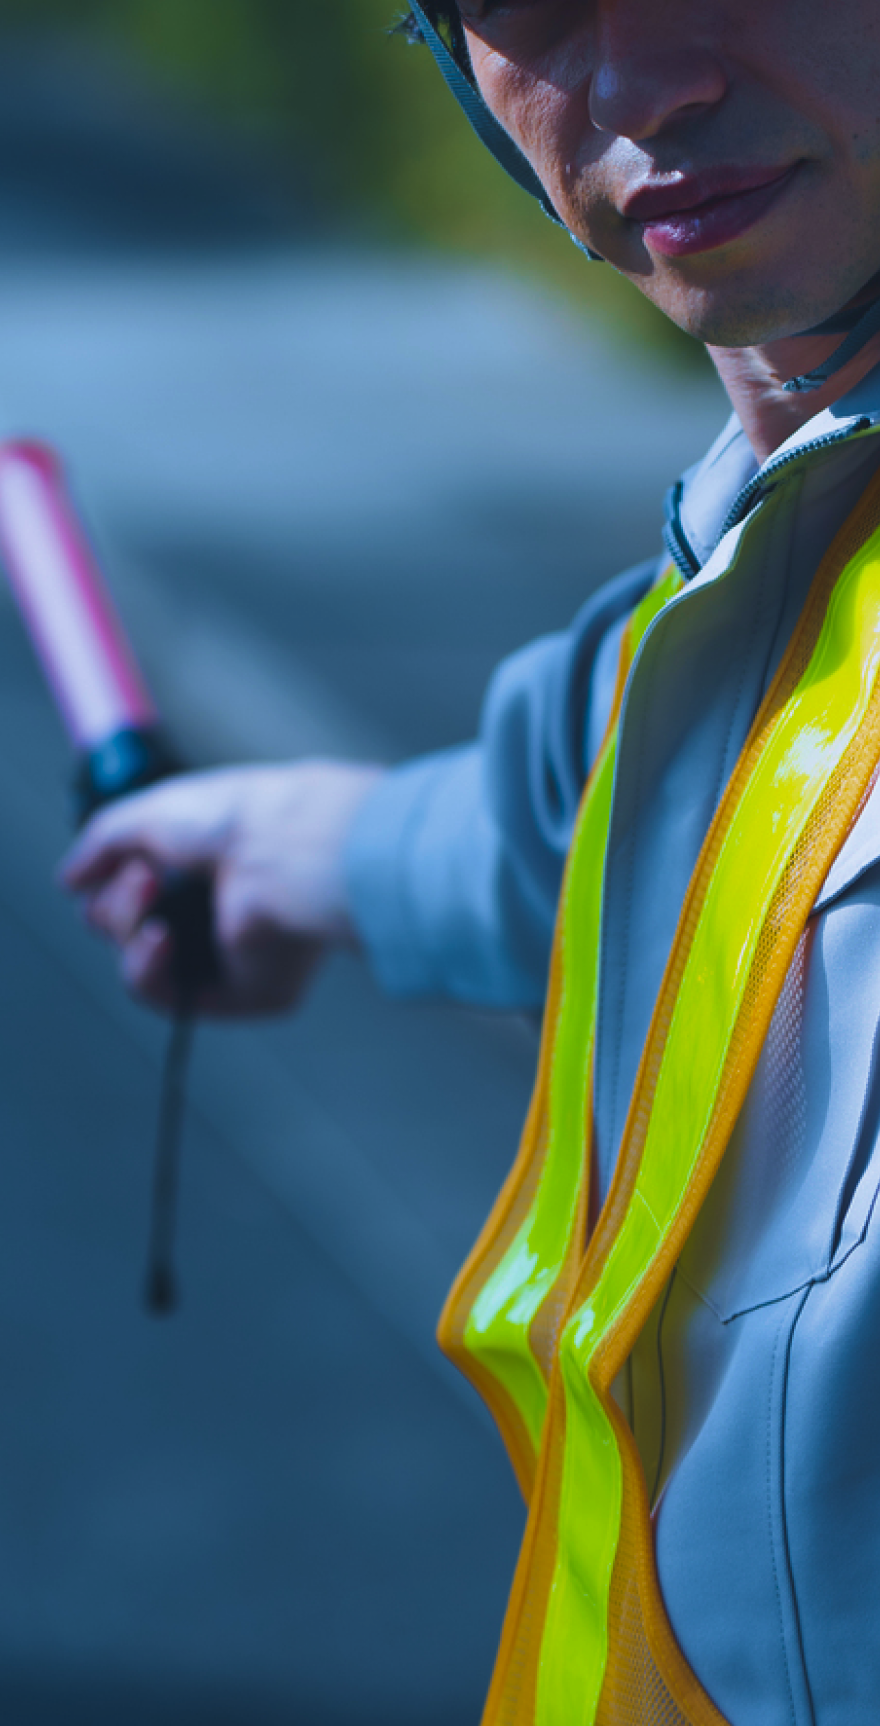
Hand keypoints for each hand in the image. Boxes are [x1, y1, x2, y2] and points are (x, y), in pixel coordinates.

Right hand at [60, 760, 383, 1017]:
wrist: (283, 847)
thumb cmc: (235, 819)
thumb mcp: (148, 813)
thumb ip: (101, 844)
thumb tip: (69, 878)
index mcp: (209, 865)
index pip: (138, 887)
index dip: (112, 877)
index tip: (115, 857)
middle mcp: (222, 910)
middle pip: (129, 927)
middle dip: (118, 900)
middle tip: (143, 874)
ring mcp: (234, 955)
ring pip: (140, 963)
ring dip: (126, 928)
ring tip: (149, 893)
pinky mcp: (244, 993)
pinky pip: (169, 997)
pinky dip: (146, 968)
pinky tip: (159, 938)